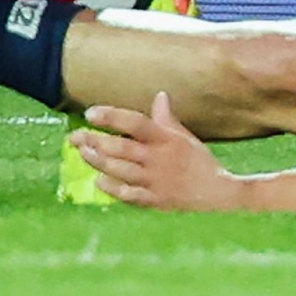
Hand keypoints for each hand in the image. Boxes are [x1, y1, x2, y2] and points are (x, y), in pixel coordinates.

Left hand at [72, 94, 245, 209]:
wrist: (221, 193)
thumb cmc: (199, 161)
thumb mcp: (184, 137)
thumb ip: (166, 118)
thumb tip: (160, 95)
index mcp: (165, 139)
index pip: (135, 123)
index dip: (111, 117)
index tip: (90, 113)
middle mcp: (159, 159)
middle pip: (121, 148)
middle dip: (95, 142)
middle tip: (74, 137)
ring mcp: (156, 181)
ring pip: (120, 171)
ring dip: (98, 162)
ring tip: (82, 153)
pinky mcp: (156, 200)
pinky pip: (130, 194)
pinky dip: (112, 188)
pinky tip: (98, 180)